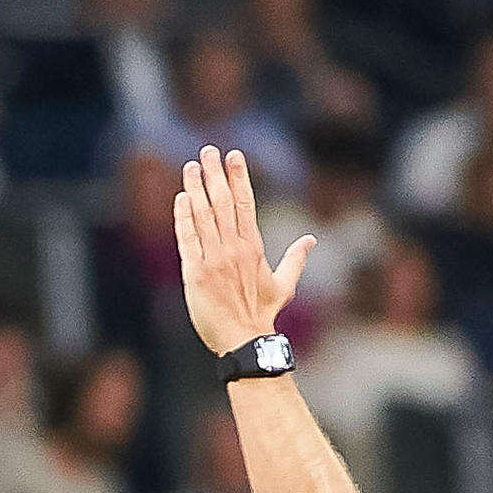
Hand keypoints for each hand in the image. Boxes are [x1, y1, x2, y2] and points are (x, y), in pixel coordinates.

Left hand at [172, 147, 313, 357]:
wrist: (244, 340)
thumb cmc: (262, 314)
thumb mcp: (284, 285)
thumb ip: (296, 259)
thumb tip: (311, 240)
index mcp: (253, 247)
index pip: (245, 203)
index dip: (238, 177)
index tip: (233, 155)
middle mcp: (233, 248)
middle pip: (222, 202)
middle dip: (215, 174)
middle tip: (207, 151)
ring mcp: (213, 260)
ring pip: (203, 216)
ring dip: (196, 189)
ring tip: (191, 167)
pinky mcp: (194, 274)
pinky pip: (187, 240)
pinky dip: (183, 218)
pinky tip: (181, 198)